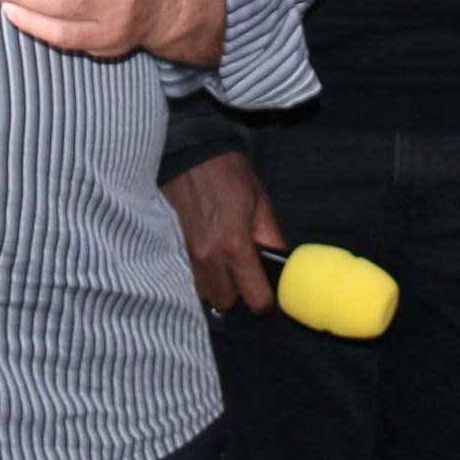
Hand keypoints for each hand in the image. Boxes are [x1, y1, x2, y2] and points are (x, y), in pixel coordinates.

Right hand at [167, 151, 281, 314]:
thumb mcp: (261, 203)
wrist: (192, 158)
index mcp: (236, 245)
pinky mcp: (180, 249)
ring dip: (220, 286)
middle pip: (225, 302)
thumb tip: (278, 262)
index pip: (254, 297)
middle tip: (247, 276)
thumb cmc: (230, 176)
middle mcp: (211, 256)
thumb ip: (271, 238)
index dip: (265, 300)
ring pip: (207, 293)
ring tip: (229, 265)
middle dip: (238, 295)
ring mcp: (192, 254)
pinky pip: (194, 277)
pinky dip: (207, 275)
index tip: (268, 292)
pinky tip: (215, 257)